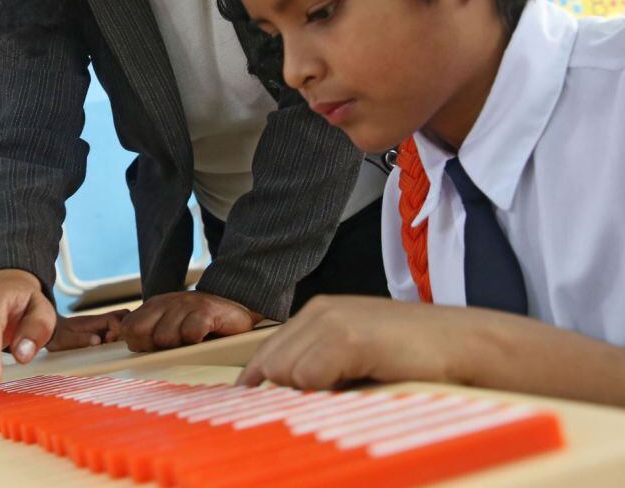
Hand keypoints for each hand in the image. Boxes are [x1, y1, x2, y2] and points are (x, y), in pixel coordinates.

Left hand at [47, 309, 127, 351]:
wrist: (50, 331)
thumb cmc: (57, 336)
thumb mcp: (66, 340)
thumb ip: (81, 339)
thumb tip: (98, 340)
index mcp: (93, 321)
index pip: (116, 318)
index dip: (117, 329)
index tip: (108, 341)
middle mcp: (99, 321)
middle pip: (122, 317)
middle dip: (125, 330)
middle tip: (114, 344)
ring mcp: (100, 325)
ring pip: (120, 323)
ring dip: (120, 335)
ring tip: (111, 348)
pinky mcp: (99, 331)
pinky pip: (114, 330)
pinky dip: (116, 338)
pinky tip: (108, 348)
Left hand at [119, 291, 259, 351]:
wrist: (233, 308)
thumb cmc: (197, 324)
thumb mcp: (168, 326)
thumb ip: (144, 334)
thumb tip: (120, 338)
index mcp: (154, 306)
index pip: (128, 328)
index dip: (138, 343)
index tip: (155, 346)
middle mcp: (167, 303)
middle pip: (141, 333)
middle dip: (155, 346)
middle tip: (175, 345)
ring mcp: (186, 304)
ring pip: (165, 338)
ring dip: (179, 346)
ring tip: (192, 340)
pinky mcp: (206, 310)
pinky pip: (190, 334)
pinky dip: (196, 341)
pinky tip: (204, 337)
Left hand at [238, 296, 483, 388]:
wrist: (468, 346)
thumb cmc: (417, 358)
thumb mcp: (360, 355)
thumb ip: (321, 366)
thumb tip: (282, 398)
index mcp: (319, 313)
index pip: (266, 353)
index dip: (260, 385)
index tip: (256, 410)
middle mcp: (320, 311)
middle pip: (269, 365)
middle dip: (282, 394)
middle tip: (309, 412)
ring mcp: (332, 321)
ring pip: (284, 374)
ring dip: (307, 396)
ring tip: (344, 399)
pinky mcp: (347, 337)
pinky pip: (308, 379)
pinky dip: (324, 394)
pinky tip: (354, 394)